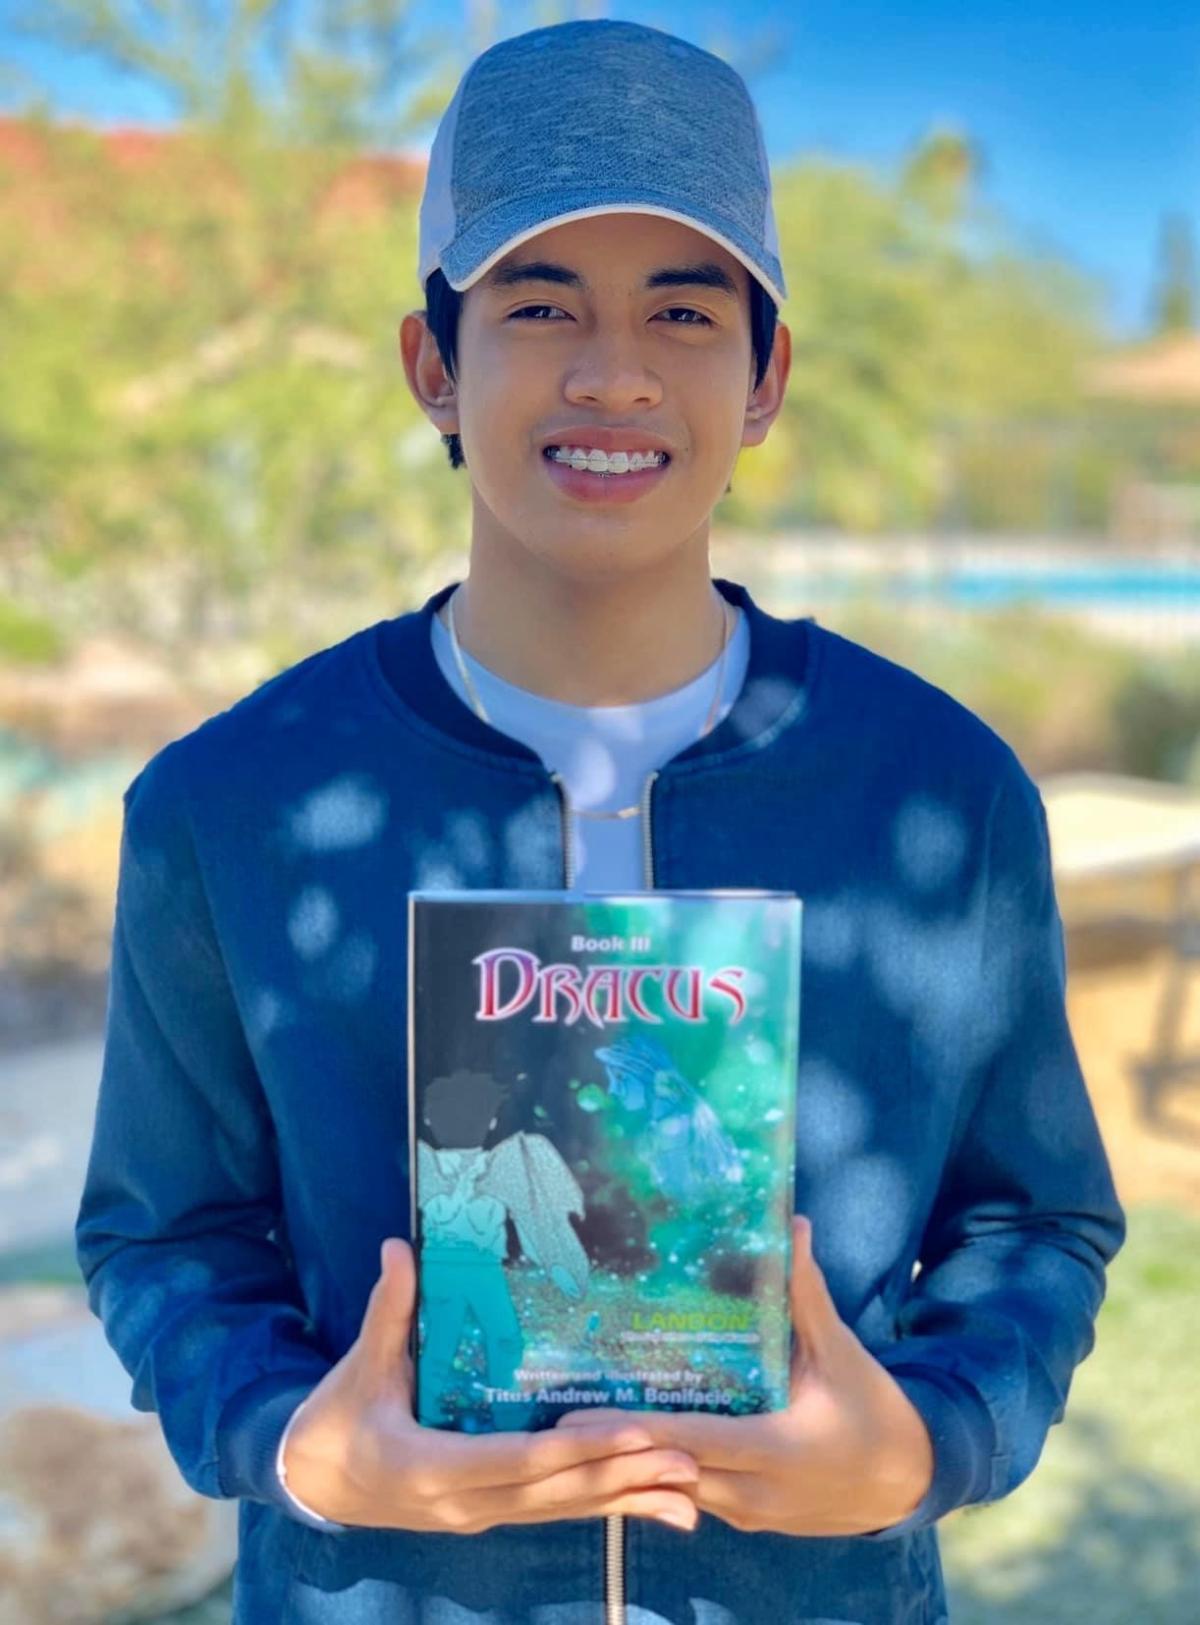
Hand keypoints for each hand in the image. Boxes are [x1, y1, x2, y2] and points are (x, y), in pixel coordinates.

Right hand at [281, 1238, 700, 1533]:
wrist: (312, 1482)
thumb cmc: (337, 1420)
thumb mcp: (360, 1367)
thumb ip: (387, 1310)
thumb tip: (399, 1246)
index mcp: (435, 1469)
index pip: (521, 1463)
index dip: (582, 1451)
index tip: (637, 1434)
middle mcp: (466, 1504)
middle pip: (558, 1495)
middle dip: (626, 1478)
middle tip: (691, 1462)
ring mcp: (480, 1515)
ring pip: (563, 1512)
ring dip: (627, 1500)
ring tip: (690, 1493)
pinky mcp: (488, 1513)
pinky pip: (552, 1513)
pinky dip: (601, 1507)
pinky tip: (646, 1505)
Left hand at [557, 1215, 933, 1536]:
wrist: (907, 1480)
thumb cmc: (873, 1409)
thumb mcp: (841, 1352)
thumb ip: (807, 1293)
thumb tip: (792, 1225)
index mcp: (774, 1451)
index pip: (688, 1444)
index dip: (633, 1432)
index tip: (582, 1419)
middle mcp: (752, 1492)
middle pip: (666, 1473)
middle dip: (614, 1448)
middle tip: (559, 1414)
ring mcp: (747, 1511)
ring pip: (673, 1491)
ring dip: (631, 1462)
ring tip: (579, 1427)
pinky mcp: (746, 1515)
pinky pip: (690, 1496)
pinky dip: (659, 1470)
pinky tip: (627, 1441)